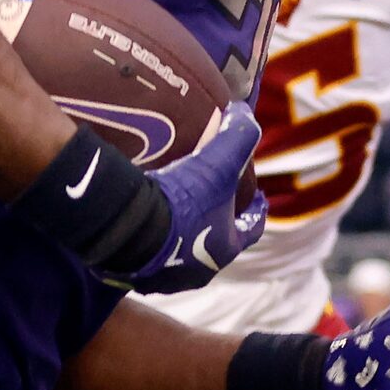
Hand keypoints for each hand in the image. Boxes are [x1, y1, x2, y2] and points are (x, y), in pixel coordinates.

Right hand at [113, 104, 264, 294]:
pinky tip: (143, 224)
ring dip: (182, 234)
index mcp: (224, 248)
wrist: (129, 228)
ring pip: (180, 253)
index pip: (250, 230)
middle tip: (213, 201)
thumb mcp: (217, 162)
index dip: (256, 212)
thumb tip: (244, 112)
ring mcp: (166, 278)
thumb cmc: (182, 200)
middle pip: (214, 242)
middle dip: (217, 221)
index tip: (259, 197)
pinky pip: (147, 258)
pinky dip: (151, 242)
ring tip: (175, 211)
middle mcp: (199, 270)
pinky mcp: (134, 276)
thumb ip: (237, 136)